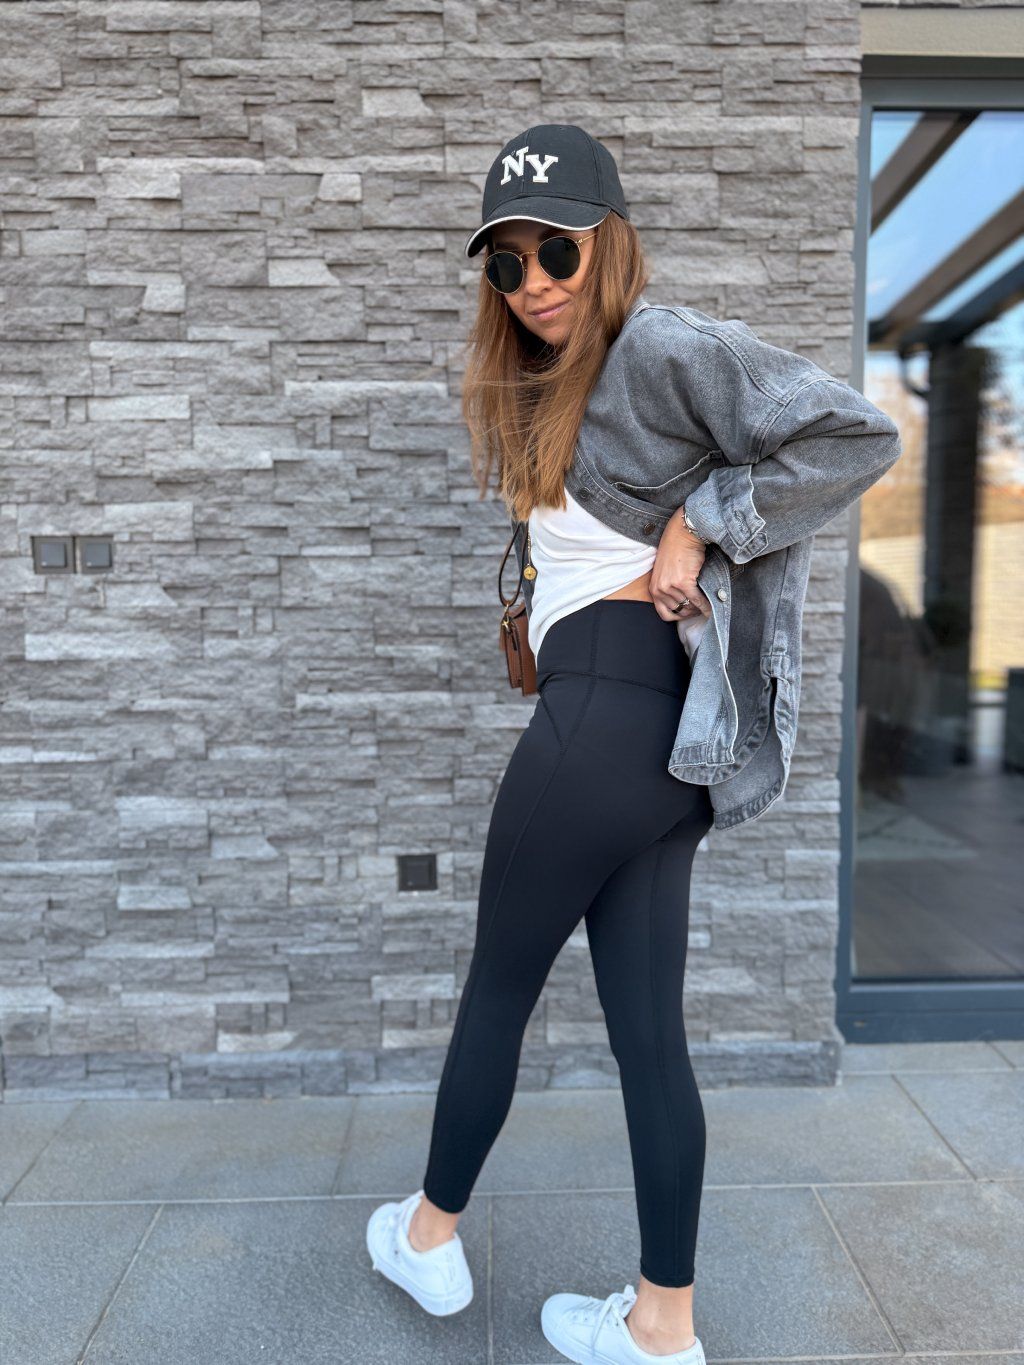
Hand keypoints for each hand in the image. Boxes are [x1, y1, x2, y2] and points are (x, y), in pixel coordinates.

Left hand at [649, 509, 711, 623]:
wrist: (682, 534)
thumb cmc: (676, 550)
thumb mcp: (665, 572)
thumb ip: (669, 588)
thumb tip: (685, 604)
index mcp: (653, 588)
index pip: (665, 614)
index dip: (679, 616)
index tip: (689, 614)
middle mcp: (659, 589)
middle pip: (679, 611)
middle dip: (692, 612)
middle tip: (701, 609)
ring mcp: (670, 586)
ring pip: (689, 606)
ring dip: (699, 608)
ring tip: (707, 605)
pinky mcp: (683, 582)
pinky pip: (697, 600)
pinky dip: (705, 605)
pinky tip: (711, 605)